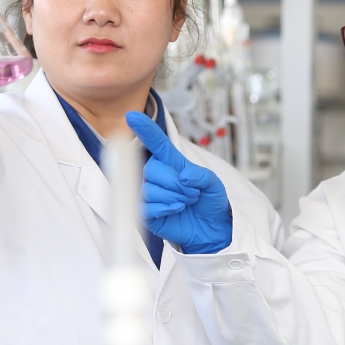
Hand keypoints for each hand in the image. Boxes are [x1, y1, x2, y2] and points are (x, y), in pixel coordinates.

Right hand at [127, 112, 232, 254]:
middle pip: (151, 169)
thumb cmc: (209, 201)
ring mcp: (150, 194)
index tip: (132, 116)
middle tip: (192, 192)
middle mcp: (157, 176)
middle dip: (175, 182)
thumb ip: (200, 175)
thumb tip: (183, 176)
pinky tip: (176, 209)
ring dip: (174, 196)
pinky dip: (165, 207)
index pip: (156, 143)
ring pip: (149, 189)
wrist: (211, 227)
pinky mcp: (147, 213)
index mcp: (171, 163)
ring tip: (187, 201)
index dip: (145, 130)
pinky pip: (147, 206)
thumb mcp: (213, 183)